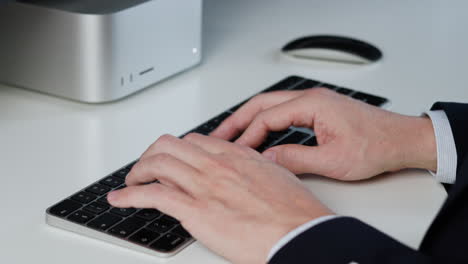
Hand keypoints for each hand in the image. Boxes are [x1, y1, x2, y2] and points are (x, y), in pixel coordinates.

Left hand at [108, 134, 331, 263]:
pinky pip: (152, 195)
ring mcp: (204, 185)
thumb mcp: (276, 175)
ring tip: (131, 182)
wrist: (300, 233)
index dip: (178, 149)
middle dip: (151, 154)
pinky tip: (120, 199)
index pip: (194, 140)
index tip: (172, 158)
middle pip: (170, 145)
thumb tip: (246, 169)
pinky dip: (129, 195)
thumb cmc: (294, 211)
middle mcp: (216, 164)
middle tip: (146, 167)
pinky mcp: (195, 210)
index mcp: (236, 155)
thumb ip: (255, 167)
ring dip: (137, 172)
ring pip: (157, 164)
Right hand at [211, 88, 436, 180]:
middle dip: (237, 120)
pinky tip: (259, 137)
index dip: (246, 135)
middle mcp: (311, 98)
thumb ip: (296, 159)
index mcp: (312, 104)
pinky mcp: (318, 111)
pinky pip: (283, 113)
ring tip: (232, 137)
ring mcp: (314, 103)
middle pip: (262, 104)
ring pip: (271, 107)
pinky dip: (266, 124)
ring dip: (250, 121)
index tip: (234, 152)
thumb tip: (267, 160)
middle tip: (217, 136)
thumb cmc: (376, 146)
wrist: (402, 140)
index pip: (266, 116)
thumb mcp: (333, 160)